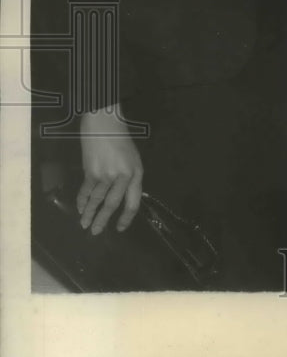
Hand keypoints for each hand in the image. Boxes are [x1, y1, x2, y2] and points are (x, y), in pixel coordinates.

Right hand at [78, 108, 143, 234]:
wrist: (104, 123)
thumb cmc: (121, 139)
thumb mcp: (133, 158)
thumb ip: (130, 178)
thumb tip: (123, 197)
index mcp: (136, 173)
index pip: (133, 201)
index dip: (127, 217)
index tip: (121, 228)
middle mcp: (122, 176)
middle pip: (113, 204)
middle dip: (104, 220)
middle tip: (96, 233)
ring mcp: (106, 174)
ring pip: (97, 200)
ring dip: (89, 214)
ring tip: (85, 225)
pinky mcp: (91, 171)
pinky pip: (86, 190)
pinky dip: (82, 201)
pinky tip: (79, 209)